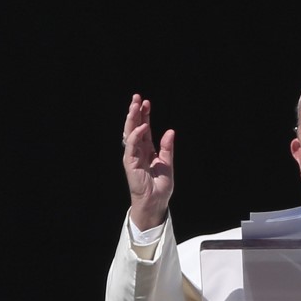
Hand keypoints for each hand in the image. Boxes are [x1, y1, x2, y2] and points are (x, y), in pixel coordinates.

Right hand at [122, 94, 174, 229]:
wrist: (156, 202)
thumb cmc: (160, 185)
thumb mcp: (167, 163)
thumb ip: (167, 147)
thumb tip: (170, 131)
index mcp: (147, 149)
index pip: (144, 128)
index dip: (144, 115)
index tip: (146, 102)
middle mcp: (138, 151)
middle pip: (135, 127)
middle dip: (135, 112)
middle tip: (137, 98)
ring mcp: (133, 156)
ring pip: (130, 134)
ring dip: (132, 119)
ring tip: (135, 106)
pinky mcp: (130, 164)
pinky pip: (131, 147)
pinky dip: (136, 136)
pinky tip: (142, 126)